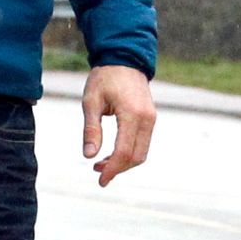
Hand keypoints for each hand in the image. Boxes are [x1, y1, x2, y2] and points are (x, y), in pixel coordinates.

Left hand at [81, 64, 154, 186]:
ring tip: (101, 163)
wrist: (124, 59)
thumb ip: (91, 130)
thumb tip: (89, 156)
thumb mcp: (91, 102)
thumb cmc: (105, 78)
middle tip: (97, 172)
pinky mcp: (150, 119)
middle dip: (117, 168)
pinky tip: (112, 153)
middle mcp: (147, 119)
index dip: (112, 169)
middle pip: (136, 157)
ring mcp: (151, 119)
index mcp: (132, 114)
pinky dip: (129, 153)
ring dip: (123, 163)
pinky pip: (143, 143)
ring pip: (141, 153)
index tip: (100, 180)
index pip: (124, 151)